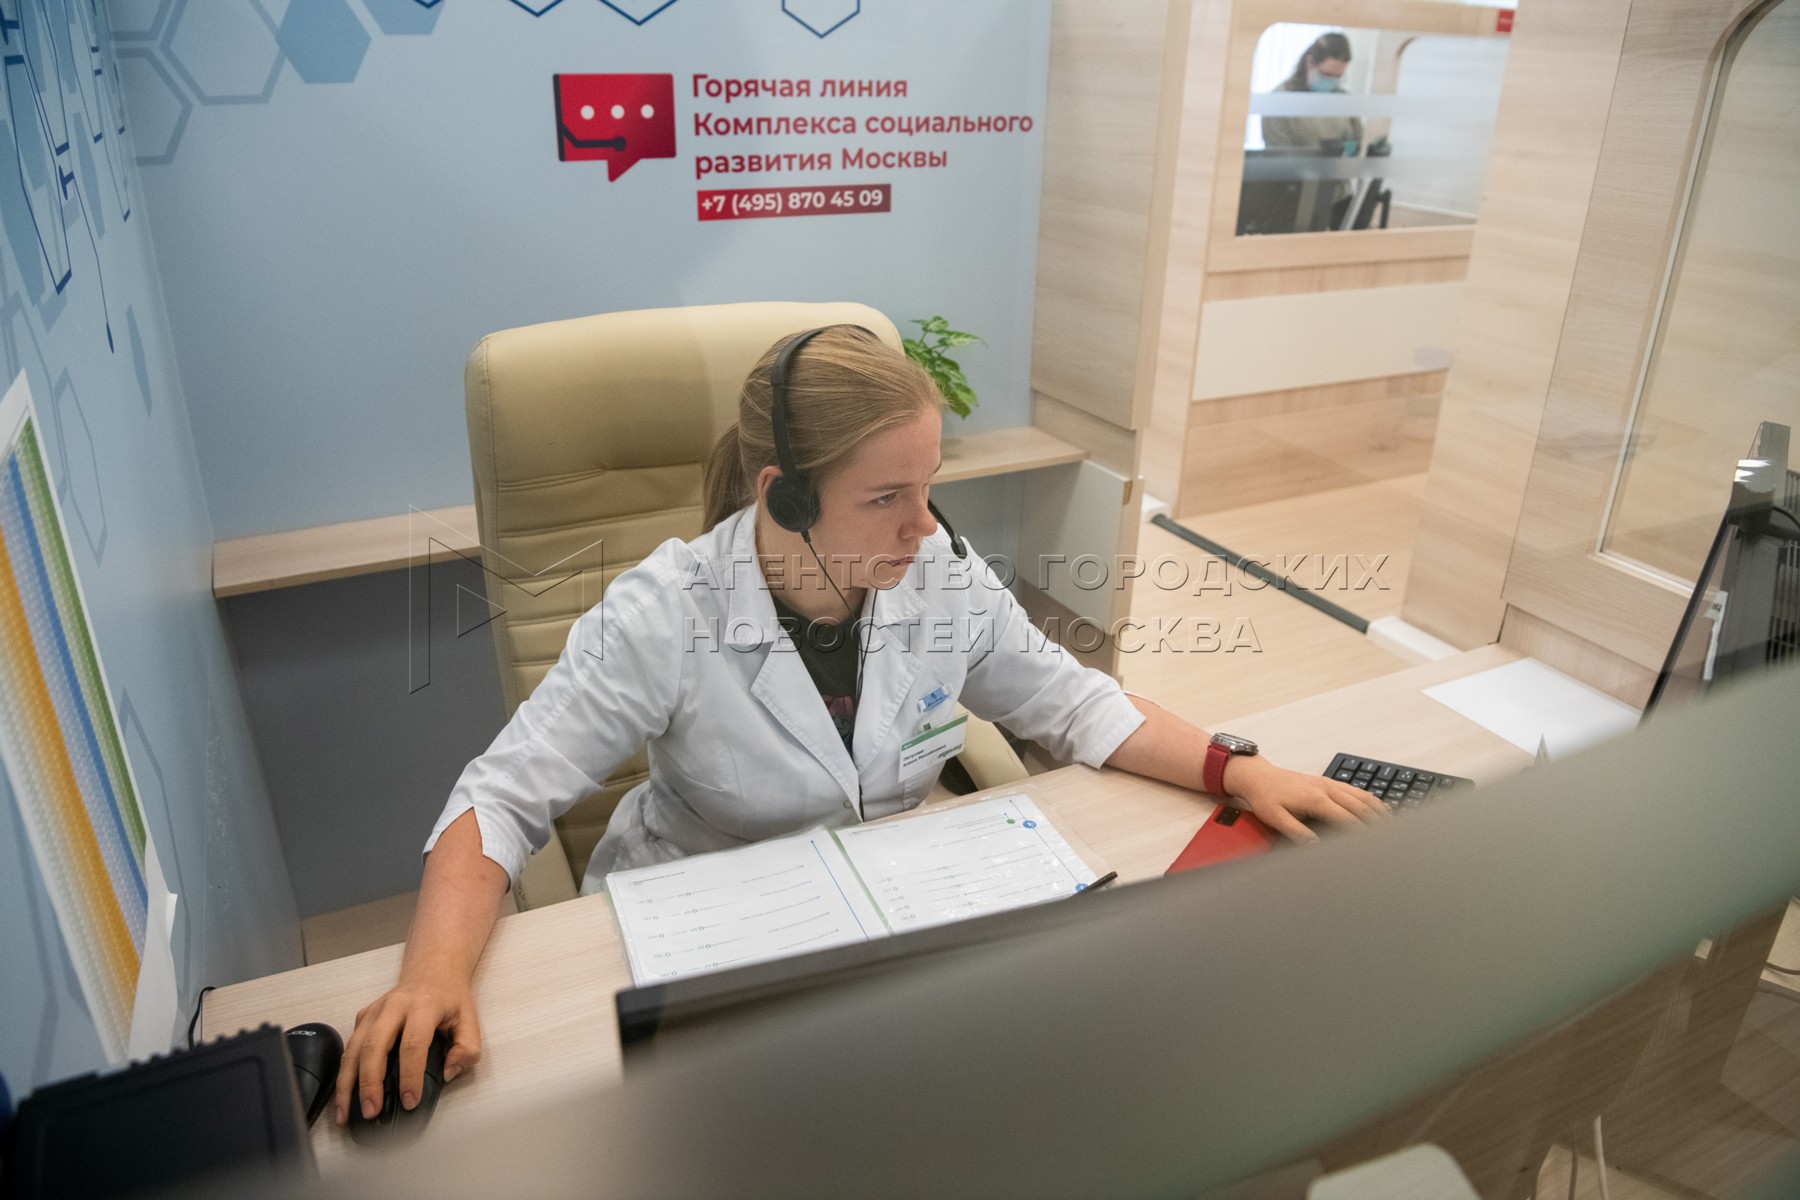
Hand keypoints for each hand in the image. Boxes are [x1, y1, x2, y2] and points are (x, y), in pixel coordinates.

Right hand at [333, 971, 481, 1125]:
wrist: (433, 972)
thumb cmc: (450, 1000)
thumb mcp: (470, 1020)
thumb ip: (468, 1049)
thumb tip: (449, 1072)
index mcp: (424, 1006)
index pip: (412, 1044)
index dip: (410, 1076)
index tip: (410, 1102)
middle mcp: (394, 1006)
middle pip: (374, 1046)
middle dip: (369, 1082)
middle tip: (370, 1111)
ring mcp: (374, 1011)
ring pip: (353, 1048)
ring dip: (346, 1083)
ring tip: (344, 1113)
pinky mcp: (362, 1018)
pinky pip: (349, 1047)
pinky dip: (343, 1073)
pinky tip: (343, 1096)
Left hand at [1223, 755, 1388, 842]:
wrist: (1257, 776)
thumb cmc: (1264, 797)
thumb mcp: (1275, 818)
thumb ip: (1296, 832)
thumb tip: (1316, 846)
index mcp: (1315, 799)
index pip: (1347, 819)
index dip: (1362, 834)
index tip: (1374, 846)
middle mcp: (1326, 789)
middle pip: (1360, 807)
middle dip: (1377, 823)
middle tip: (1391, 839)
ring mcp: (1328, 783)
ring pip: (1361, 796)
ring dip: (1378, 810)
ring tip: (1392, 826)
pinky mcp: (1327, 781)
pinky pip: (1354, 789)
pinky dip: (1370, 799)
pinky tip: (1377, 807)